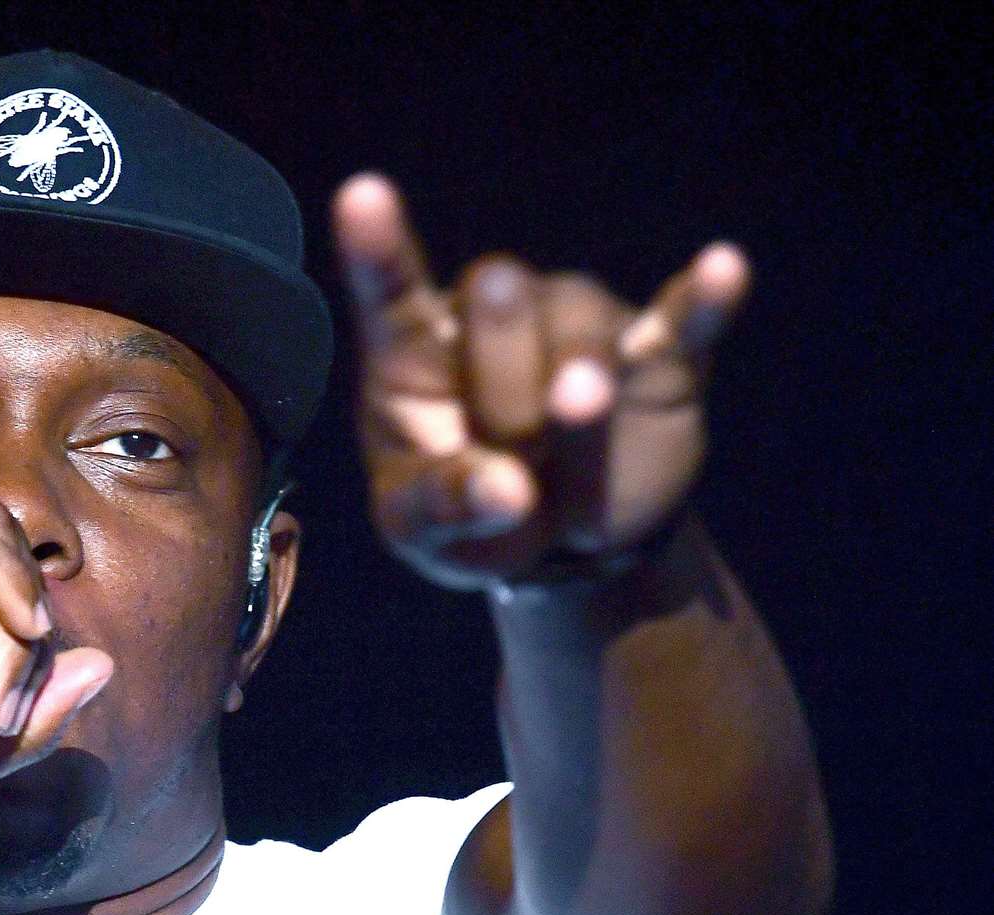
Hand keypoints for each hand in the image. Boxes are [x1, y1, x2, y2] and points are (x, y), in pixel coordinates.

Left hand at [333, 173, 748, 590]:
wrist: (564, 548)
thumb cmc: (470, 522)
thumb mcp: (425, 536)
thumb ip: (444, 507)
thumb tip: (510, 492)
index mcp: (417, 354)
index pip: (390, 290)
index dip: (377, 248)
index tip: (362, 195)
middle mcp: (499, 317)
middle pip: (496, 301)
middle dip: (502, 388)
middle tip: (507, 470)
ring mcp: (582, 329)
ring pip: (581, 332)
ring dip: (577, 409)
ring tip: (566, 482)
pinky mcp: (659, 362)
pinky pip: (684, 321)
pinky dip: (703, 300)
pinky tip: (723, 268)